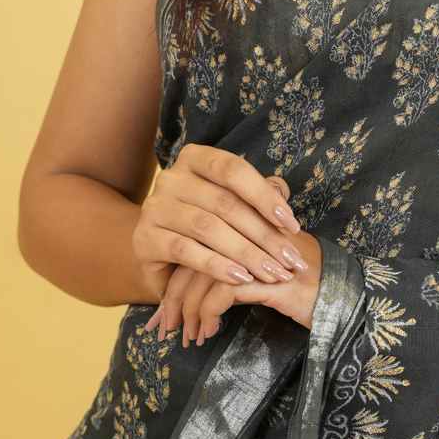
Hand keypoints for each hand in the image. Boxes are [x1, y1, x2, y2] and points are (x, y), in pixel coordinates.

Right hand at [132, 144, 307, 294]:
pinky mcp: (144, 239)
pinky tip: (241, 278)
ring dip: (247, 254)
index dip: (265, 196)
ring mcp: (155, 208)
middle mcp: (171, 178)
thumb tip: (283, 192)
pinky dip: (217, 266)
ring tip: (273, 273)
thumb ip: (256, 195)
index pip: (233, 169)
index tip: (293, 226)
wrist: (158, 254)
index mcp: (194, 159)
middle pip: (225, 204)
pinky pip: (185, 251)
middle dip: (265, 235)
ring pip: (208, 228)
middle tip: (291, 261)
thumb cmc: (204, 226)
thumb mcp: (230, 205)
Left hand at [144, 227, 321, 345]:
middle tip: (167, 327)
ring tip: (190, 336)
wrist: (347, 297)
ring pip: (206, 274)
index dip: (177, 276)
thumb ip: (234, 269)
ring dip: (189, 310)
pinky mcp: (272, 280)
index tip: (167, 308)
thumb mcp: (265, 270)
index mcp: (248, 226)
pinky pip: (225, 293)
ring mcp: (263, 255)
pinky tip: (210, 330)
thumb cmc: (305, 287)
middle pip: (196, 257)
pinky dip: (209, 313)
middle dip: (175, 296)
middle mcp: (252, 234)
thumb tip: (191, 293)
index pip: (199, 243)